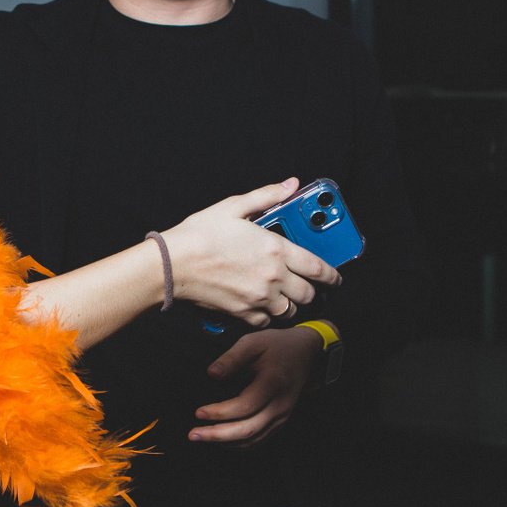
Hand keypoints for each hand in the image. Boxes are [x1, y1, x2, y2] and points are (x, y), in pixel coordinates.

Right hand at [163, 179, 342, 326]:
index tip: (335, 277)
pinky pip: (267, 321)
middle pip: (308, 294)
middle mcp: (273, 277)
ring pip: (290, 311)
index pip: (318, 268)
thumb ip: (267, 196)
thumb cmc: (199, 234)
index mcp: (276, 249)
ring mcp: (259, 298)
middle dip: (312, 290)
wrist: (171, 264)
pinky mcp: (244, 313)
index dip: (332, 275)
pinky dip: (269, 316)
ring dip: (291, 304)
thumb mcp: (234, 206)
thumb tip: (289, 185)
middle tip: (306, 285)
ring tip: (285, 295)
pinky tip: (262, 305)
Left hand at [190, 326, 320, 446]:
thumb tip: (211, 374)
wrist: (305, 353)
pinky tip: (220, 439)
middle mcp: (280, 404)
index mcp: (273, 383)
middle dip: (218, 435)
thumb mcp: (253, 342)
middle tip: (193, 435)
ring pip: (253, 439)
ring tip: (201, 438)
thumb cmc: (276, 346)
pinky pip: (259, 439)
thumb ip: (231, 358)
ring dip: (225, 442)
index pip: (245, 406)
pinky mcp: (280, 421)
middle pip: (248, 429)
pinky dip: (238, 443)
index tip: (198, 412)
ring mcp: (282, 416)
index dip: (220, 412)